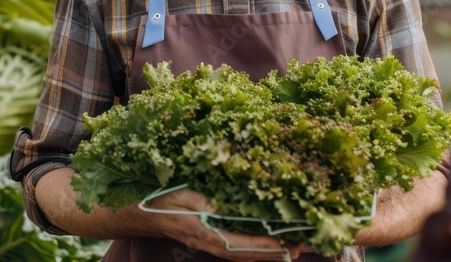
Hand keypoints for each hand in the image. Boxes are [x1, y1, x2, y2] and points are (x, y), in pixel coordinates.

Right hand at [144, 187, 301, 260]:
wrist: (145, 217)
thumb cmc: (162, 203)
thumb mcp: (183, 195)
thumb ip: (206, 201)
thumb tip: (229, 206)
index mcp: (204, 233)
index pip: (240, 243)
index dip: (264, 245)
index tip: (286, 243)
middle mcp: (211, 244)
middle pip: (249, 255)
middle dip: (278, 252)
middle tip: (305, 247)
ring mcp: (212, 246)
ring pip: (247, 256)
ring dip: (273, 254)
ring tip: (298, 248)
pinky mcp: (213, 243)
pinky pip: (241, 252)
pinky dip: (260, 252)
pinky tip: (274, 248)